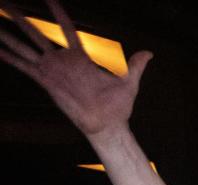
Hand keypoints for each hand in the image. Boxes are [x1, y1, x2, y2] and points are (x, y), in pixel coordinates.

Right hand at [0, 1, 152, 137]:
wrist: (108, 125)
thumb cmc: (118, 106)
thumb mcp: (129, 82)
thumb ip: (136, 66)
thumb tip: (148, 53)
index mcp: (81, 57)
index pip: (67, 29)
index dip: (58, 13)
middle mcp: (63, 61)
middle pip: (38, 33)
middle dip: (22, 18)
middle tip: (7, 2)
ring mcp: (52, 71)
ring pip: (26, 48)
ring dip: (9, 36)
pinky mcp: (46, 83)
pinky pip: (25, 68)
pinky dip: (10, 59)